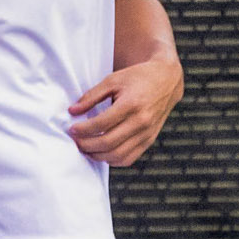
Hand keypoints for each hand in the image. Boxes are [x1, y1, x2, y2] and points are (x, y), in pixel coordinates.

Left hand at [68, 56, 183, 166]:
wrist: (166, 80)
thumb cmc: (137, 78)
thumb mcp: (112, 80)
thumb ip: (91, 96)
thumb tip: (72, 111)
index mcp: (131, 104)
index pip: (101, 124)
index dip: (83, 129)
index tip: (72, 129)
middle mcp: (141, 121)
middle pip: (108, 142)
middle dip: (86, 145)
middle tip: (75, 141)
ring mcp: (147, 133)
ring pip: (117, 155)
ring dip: (97, 155)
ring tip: (85, 148)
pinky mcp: (149, 140)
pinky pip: (129, 159)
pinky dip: (112, 160)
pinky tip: (101, 152)